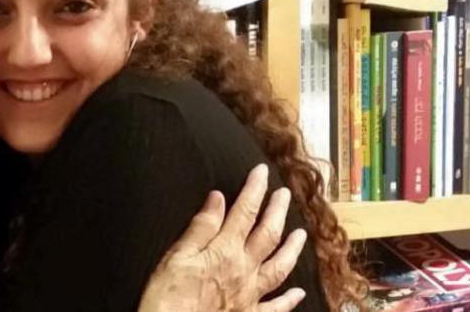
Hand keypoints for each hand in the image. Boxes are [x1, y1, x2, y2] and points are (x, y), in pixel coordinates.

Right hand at [138, 164, 308, 311]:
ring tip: (301, 234)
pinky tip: (298, 293)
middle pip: (267, 235)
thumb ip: (200, 228)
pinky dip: (289, 300)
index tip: (261, 172)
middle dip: (277, 211)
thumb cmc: (169, 299)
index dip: (255, 190)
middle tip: (285, 194)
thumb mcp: (176, 257)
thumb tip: (217, 199)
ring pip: (280, 267)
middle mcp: (243, 271)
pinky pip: (275, 307)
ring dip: (292, 249)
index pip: (244, 213)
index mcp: (224, 252)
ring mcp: (250, 295)